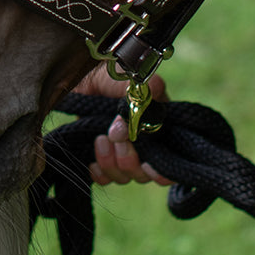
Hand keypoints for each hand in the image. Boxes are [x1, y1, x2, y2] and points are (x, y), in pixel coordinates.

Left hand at [72, 66, 172, 187]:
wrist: (84, 77)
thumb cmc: (113, 75)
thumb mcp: (132, 80)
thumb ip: (144, 95)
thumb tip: (132, 123)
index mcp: (158, 128)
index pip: (169, 161)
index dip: (162, 172)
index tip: (148, 165)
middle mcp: (143, 145)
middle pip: (144, 174)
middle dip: (130, 161)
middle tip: (117, 140)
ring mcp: (121, 152)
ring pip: (124, 177)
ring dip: (112, 163)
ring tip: (100, 139)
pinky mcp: (101, 156)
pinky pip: (104, 178)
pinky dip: (99, 172)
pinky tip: (92, 160)